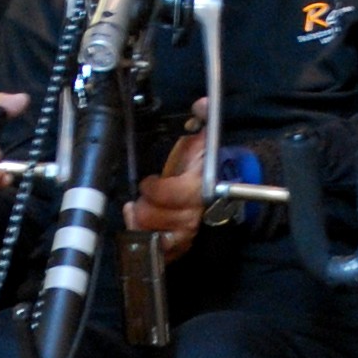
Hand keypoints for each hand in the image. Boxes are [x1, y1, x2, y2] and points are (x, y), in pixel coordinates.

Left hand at [125, 112, 205, 264]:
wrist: (223, 188)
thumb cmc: (205, 165)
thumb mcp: (203, 139)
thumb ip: (203, 118)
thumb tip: (202, 103)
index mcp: (197, 188)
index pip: (170, 194)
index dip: (153, 189)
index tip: (146, 182)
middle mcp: (193, 214)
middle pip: (157, 219)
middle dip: (143, 208)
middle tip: (138, 199)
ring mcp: (187, 232)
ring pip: (157, 239)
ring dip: (141, 226)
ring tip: (134, 213)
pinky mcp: (182, 245)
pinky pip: (164, 255)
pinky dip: (150, 247)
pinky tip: (141, 233)